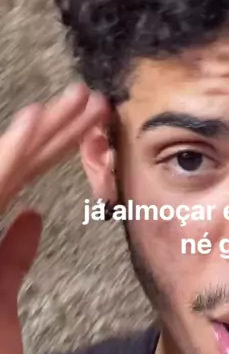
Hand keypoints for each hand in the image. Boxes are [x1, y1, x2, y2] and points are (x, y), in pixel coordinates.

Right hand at [0, 84, 109, 353]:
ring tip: (78, 99)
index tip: (90, 126)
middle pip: (18, 164)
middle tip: (94, 100)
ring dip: (42, 128)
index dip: (55, 148)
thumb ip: (12, 255)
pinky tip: (36, 121)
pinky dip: (11, 152)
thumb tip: (31, 217)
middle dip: (58, 129)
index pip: (22, 178)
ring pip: (5, 164)